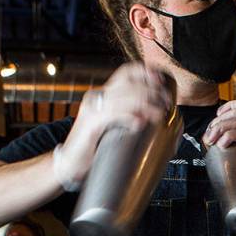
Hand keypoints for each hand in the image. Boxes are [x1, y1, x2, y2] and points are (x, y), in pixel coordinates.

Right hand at [57, 62, 173, 185]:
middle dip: (151, 90)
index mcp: (103, 94)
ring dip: (146, 103)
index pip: (125, 73)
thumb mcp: (112, 126)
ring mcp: (93, 109)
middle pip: (129, 83)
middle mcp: (97, 97)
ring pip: (124, 97)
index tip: (161, 79)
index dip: (144, 72)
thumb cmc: (93, 147)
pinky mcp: (91, 123)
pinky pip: (114, 114)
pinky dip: (130, 117)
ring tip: (159, 113)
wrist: (69, 163)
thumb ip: (126, 117)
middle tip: (166, 101)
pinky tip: (140, 123)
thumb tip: (152, 116)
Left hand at [203, 101, 235, 182]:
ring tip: (210, 139)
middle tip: (208, 135)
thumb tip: (234, 150)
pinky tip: (222, 143)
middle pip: (234, 112)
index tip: (214, 121)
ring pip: (235, 120)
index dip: (225, 110)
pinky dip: (229, 137)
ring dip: (219, 130)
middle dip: (217, 123)